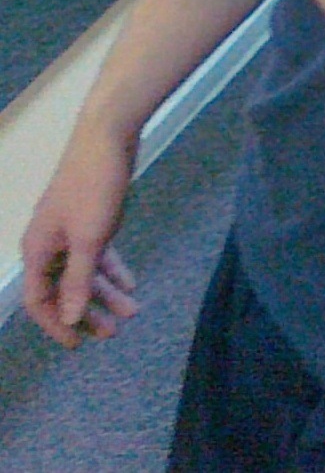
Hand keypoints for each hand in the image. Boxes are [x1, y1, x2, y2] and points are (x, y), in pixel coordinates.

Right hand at [21, 122, 139, 348]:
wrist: (108, 134)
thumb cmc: (94, 186)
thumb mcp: (89, 239)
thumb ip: (77, 280)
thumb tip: (68, 318)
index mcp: (37, 249)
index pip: (38, 301)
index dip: (56, 325)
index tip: (79, 344)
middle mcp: (48, 242)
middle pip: (62, 289)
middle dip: (86, 312)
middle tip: (111, 333)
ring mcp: (68, 229)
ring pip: (83, 271)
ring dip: (104, 292)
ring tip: (131, 312)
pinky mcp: (88, 217)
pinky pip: (96, 252)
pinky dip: (111, 268)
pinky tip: (130, 284)